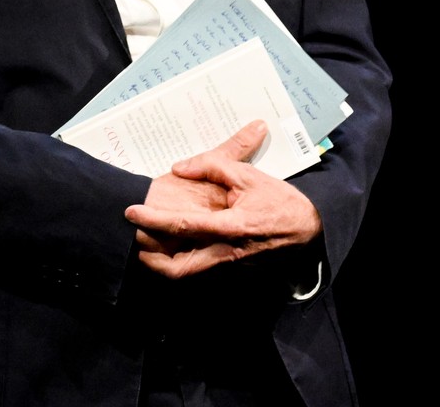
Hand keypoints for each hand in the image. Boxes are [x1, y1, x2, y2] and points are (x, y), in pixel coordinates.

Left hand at [124, 120, 322, 278]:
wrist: (309, 229)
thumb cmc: (278, 200)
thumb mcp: (246, 175)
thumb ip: (211, 165)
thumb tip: (180, 168)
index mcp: (231, 228)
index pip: (184, 226)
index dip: (153, 219)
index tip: (130, 212)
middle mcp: (227, 253)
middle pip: (179, 266)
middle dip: (149, 255)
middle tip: (130, 239)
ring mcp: (229, 266)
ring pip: (186, 274)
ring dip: (161, 263)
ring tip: (140, 246)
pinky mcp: (232, 270)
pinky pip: (199, 272)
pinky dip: (179, 264)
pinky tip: (166, 249)